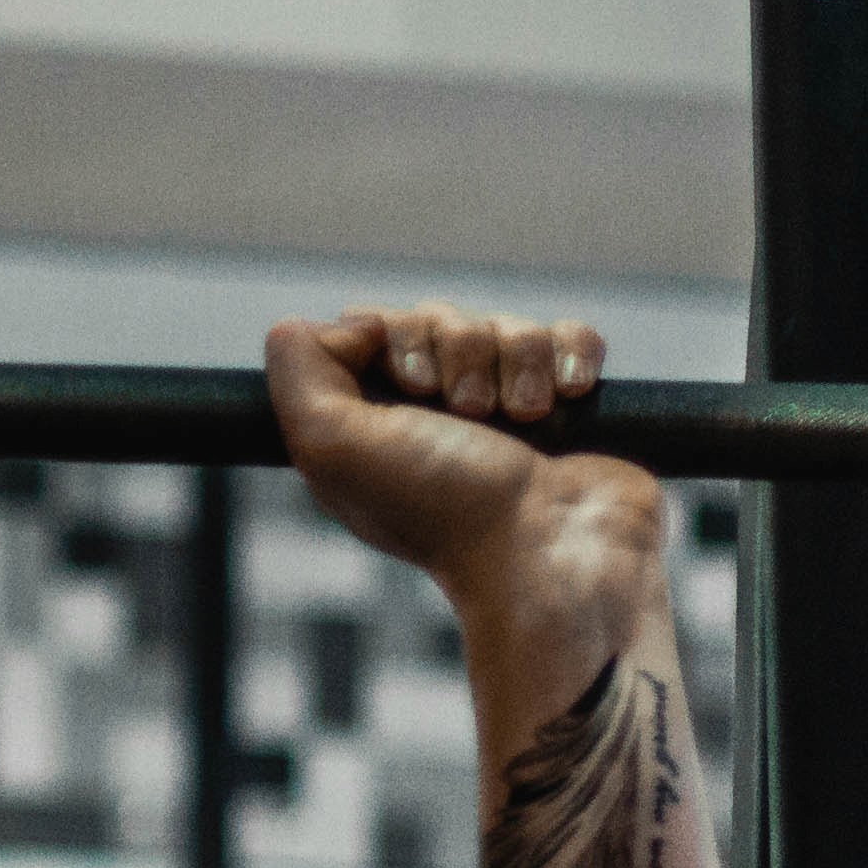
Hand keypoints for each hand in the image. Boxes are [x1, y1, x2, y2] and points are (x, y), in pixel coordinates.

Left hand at [263, 302, 618, 582]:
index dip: (394, 338)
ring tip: (526, 417)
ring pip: (509, 324)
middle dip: (462, 353)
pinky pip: (570, 336)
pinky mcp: (568, 407)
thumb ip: (297, 374)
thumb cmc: (445, 508)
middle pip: (441, 318)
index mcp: (372, 427)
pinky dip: (571, 356)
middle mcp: (435, 418)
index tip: (415, 386)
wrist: (555, 549)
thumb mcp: (335, 446)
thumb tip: (328, 325)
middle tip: (472, 413)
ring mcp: (505, 412)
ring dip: (519, 361)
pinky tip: (567, 396)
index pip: (370, 330)